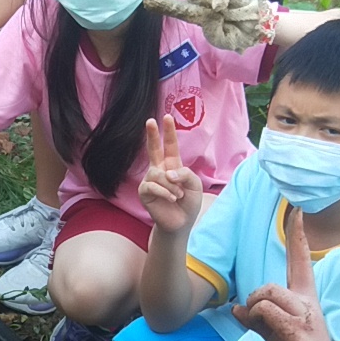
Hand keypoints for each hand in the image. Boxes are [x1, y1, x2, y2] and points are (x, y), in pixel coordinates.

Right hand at [137, 112, 207, 233]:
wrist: (180, 223)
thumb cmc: (188, 203)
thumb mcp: (195, 185)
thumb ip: (185, 173)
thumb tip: (167, 172)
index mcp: (172, 166)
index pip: (170, 146)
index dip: (169, 132)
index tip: (167, 117)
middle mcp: (159, 170)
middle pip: (154, 149)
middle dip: (152, 135)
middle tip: (150, 120)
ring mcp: (150, 180)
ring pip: (158, 174)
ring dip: (172, 185)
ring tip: (178, 196)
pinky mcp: (144, 192)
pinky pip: (153, 186)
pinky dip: (165, 192)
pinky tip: (171, 199)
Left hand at [141, 0, 277, 52]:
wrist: (256, 26)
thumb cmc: (235, 33)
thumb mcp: (223, 39)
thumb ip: (215, 30)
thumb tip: (213, 8)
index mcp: (197, 14)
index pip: (178, 8)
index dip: (164, 5)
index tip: (147, 1)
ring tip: (220, 11)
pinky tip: (227, 6)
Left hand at [234, 212, 339, 340]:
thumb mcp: (275, 336)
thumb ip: (258, 320)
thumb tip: (237, 308)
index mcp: (306, 298)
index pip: (300, 260)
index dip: (298, 236)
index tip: (298, 212)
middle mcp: (308, 301)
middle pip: (270, 283)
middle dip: (254, 299)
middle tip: (256, 320)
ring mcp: (305, 314)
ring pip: (266, 293)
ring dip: (255, 311)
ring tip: (264, 329)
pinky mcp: (298, 329)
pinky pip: (266, 311)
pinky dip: (257, 320)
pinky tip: (266, 333)